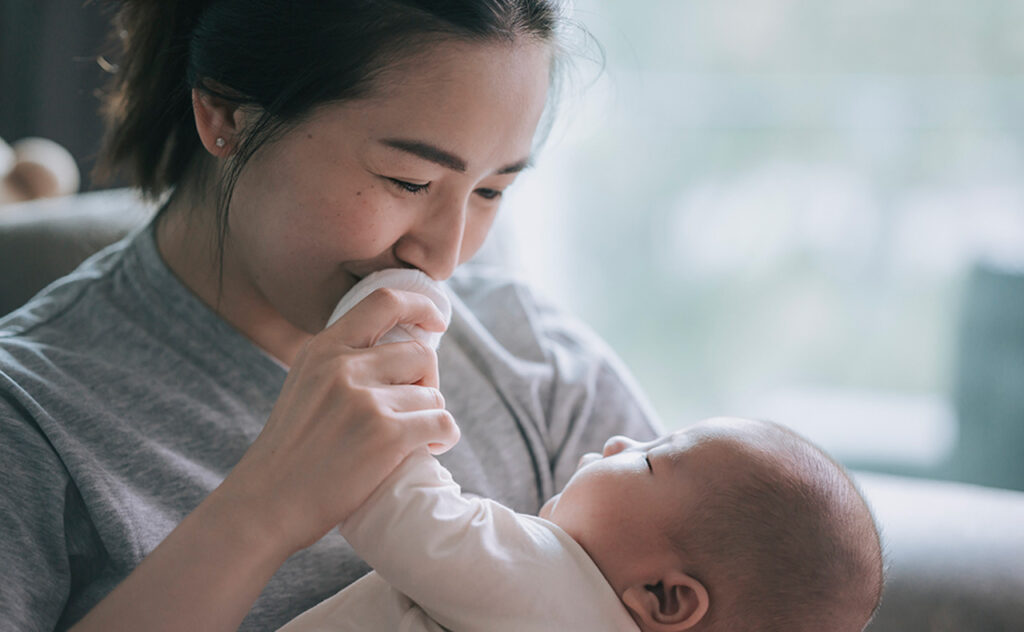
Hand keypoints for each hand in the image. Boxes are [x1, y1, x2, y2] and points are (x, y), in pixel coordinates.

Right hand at [216, 287, 460, 553]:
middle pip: (421, 354)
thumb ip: (343, 363)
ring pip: (432, 395)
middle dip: (427, 382)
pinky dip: (444, 437)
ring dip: (429, 418)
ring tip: (410, 439)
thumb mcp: (305, 385)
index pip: (384, 302)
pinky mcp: (386, 435)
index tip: (436, 319)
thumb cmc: (291, 452)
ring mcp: (365, 401)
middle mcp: (344, 367)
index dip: (421, 305)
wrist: (265, 504)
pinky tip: (428, 448)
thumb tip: (399, 351)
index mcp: (323, 349)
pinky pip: (442, 423)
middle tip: (413, 410)